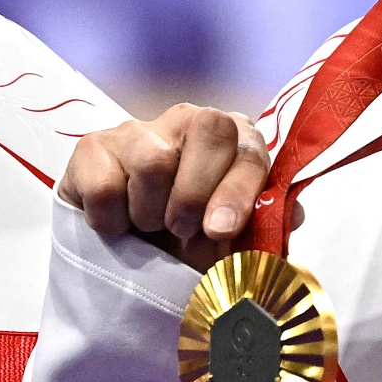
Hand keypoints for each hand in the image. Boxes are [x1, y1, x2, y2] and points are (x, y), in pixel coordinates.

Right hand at [60, 104, 271, 270]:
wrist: (128, 259)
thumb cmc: (190, 246)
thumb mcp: (233, 245)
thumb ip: (263, 228)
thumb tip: (289, 215)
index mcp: (233, 141)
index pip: (248, 148)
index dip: (238, 191)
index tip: (221, 231)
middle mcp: (187, 122)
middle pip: (207, 128)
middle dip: (196, 194)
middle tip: (183, 231)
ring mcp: (137, 131)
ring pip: (153, 160)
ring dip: (151, 214)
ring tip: (149, 229)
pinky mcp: (92, 148)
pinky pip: (105, 184)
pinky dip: (111, 222)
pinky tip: (117, 227)